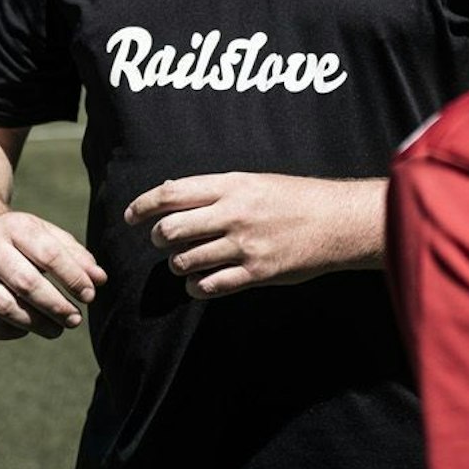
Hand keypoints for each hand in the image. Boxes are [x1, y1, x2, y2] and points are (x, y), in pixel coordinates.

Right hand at [0, 208, 106, 339]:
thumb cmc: (18, 237)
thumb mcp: (45, 234)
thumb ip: (74, 255)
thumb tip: (100, 280)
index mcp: (14, 226)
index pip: (48, 255)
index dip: (73, 278)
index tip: (90, 296)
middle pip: (25, 283)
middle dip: (55, 306)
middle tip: (75, 319)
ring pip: (2, 305)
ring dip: (34, 323)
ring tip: (56, 330)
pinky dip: (5, 331)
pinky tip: (23, 330)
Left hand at [124, 173, 384, 299]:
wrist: (338, 221)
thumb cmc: (295, 198)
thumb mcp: (254, 181)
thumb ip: (215, 189)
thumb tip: (170, 192)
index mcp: (231, 185)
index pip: (171, 193)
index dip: (143, 206)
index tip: (130, 216)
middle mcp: (234, 213)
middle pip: (171, 229)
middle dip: (159, 240)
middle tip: (163, 243)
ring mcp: (245, 244)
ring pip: (186, 261)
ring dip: (178, 265)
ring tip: (186, 263)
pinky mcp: (257, 272)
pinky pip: (210, 285)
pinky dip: (197, 287)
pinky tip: (200, 283)